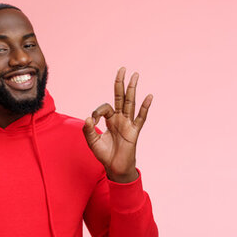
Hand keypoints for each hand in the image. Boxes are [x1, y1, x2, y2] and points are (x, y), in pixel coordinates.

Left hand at [83, 67, 152, 182]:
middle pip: (120, 97)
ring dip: (132, 89)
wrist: (115, 168)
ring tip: (135, 75)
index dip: (97, 111)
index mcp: (110, 119)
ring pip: (130, 103)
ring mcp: (128, 124)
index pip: (105, 107)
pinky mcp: (134, 132)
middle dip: (120, 83)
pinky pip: (141, 118)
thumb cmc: (105, 154)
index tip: (92, 121)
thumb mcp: (92, 142)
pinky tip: (148, 96)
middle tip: (122, 68)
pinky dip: (144, 107)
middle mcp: (120, 119)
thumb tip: (87, 118)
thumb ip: (87, 130)